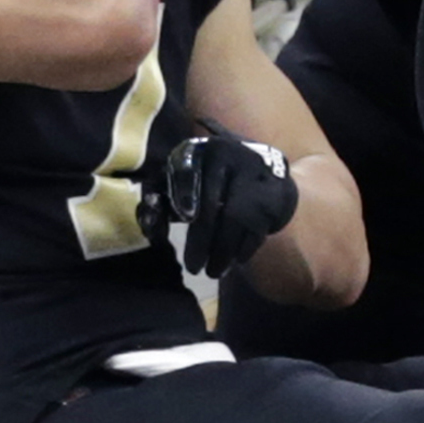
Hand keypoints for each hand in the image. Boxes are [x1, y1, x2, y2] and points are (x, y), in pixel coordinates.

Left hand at [159, 128, 300, 277]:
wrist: (266, 169)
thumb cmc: (212, 178)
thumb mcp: (184, 177)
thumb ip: (160, 195)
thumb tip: (147, 219)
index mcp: (201, 150)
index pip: (187, 180)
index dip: (183, 197)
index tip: (181, 223)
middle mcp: (231, 156)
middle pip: (212, 207)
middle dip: (201, 242)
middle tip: (194, 268)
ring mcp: (257, 176)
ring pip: (236, 221)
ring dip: (223, 252)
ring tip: (213, 272)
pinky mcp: (276, 195)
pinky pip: (258, 227)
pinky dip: (245, 248)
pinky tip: (236, 260)